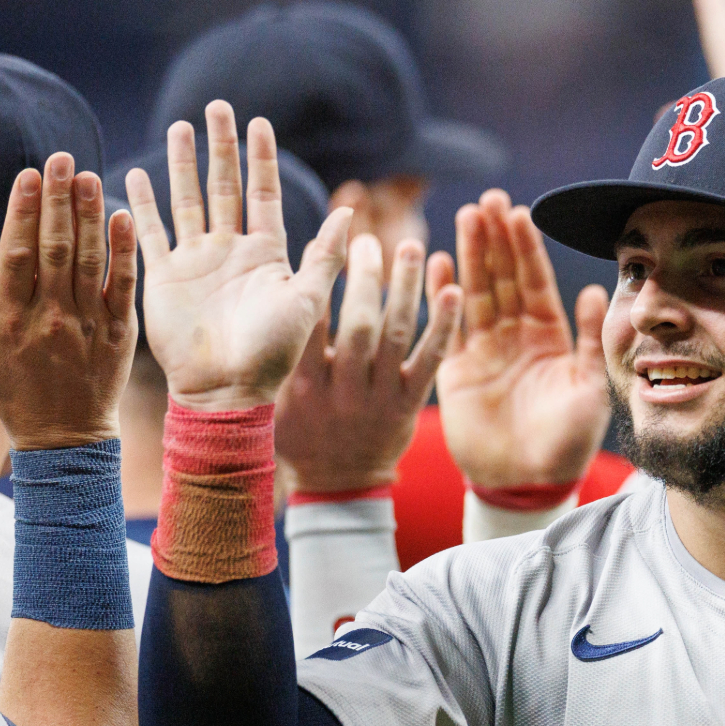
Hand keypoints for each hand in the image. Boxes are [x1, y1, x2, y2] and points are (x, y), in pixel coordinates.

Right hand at [0, 155, 138, 448]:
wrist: (64, 436)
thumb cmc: (13, 388)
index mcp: (10, 317)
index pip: (16, 253)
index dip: (23, 212)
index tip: (30, 175)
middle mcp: (50, 316)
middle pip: (54, 248)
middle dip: (58, 201)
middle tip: (64, 159)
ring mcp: (87, 324)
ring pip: (88, 261)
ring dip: (90, 216)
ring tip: (90, 178)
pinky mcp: (119, 334)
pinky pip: (122, 286)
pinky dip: (123, 252)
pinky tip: (123, 218)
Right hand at [129, 101, 351, 411]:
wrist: (227, 389)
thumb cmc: (273, 351)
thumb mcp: (306, 300)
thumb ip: (325, 255)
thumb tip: (351, 212)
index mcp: (267, 252)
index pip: (263, 192)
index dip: (261, 158)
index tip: (260, 122)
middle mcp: (231, 250)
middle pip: (225, 185)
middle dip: (221, 146)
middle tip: (216, 105)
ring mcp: (196, 260)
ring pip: (189, 199)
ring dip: (182, 163)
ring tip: (180, 126)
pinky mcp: (164, 275)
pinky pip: (152, 230)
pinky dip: (145, 202)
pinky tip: (137, 172)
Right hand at [275, 235, 460, 493]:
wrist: (339, 486)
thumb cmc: (300, 435)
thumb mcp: (276, 400)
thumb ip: (278, 355)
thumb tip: (272, 293)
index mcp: (301, 385)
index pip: (308, 325)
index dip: (317, 282)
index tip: (323, 243)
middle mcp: (342, 390)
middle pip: (358, 326)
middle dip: (365, 279)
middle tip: (369, 240)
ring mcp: (380, 397)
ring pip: (396, 335)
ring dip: (405, 288)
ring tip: (411, 246)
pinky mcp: (410, 404)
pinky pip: (429, 360)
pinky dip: (442, 325)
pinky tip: (451, 290)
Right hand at [435, 190, 609, 489]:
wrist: (528, 483)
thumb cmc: (567, 442)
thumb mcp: (588, 390)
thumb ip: (588, 341)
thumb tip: (593, 291)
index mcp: (550, 337)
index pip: (535, 282)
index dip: (526, 248)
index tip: (519, 212)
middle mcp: (516, 336)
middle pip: (502, 277)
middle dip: (495, 238)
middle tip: (487, 200)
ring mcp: (484, 349)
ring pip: (474, 292)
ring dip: (469, 254)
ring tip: (465, 217)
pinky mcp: (455, 369)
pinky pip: (444, 326)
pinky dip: (439, 296)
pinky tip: (436, 262)